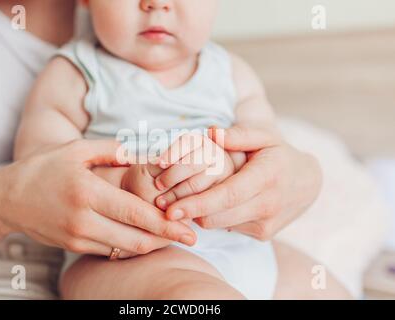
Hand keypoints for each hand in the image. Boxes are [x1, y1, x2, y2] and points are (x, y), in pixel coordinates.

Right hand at [0, 140, 196, 258]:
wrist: (8, 198)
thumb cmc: (45, 168)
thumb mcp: (78, 150)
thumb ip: (114, 150)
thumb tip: (145, 154)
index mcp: (87, 192)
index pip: (135, 213)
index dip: (165, 224)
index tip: (189, 230)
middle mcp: (83, 219)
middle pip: (135, 238)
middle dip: (166, 240)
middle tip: (189, 237)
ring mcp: (77, 237)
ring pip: (124, 248)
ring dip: (150, 244)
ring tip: (170, 236)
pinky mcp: (73, 246)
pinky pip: (109, 250)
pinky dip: (129, 246)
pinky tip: (142, 237)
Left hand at [162, 126, 321, 239]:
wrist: (307, 183)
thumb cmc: (278, 155)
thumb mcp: (264, 137)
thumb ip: (240, 134)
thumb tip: (213, 133)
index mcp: (267, 177)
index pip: (226, 196)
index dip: (196, 204)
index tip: (169, 209)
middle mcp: (268, 204)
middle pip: (218, 216)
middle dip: (188, 212)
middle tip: (163, 205)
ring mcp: (266, 223)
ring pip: (220, 224)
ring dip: (200, 215)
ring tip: (182, 202)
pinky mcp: (263, 234)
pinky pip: (229, 227)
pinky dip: (216, 217)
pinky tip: (211, 204)